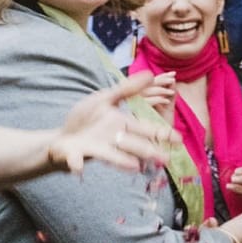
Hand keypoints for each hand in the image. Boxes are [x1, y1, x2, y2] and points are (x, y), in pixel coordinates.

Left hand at [49, 73, 176, 172]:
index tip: (179, 139)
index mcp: (122, 125)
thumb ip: (127, 89)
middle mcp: (113, 140)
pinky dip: (76, 163)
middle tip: (166, 159)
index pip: (146, 129)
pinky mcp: (75, 155)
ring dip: (122, 161)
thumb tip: (151, 74)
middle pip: (134, 145)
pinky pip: (75, 160)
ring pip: (112, 156)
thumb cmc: (86, 119)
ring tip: (134, 167)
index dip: (162, 134)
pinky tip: (78, 168)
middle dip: (149, 151)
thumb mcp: (104, 99)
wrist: (62, 137)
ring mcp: (95, 149)